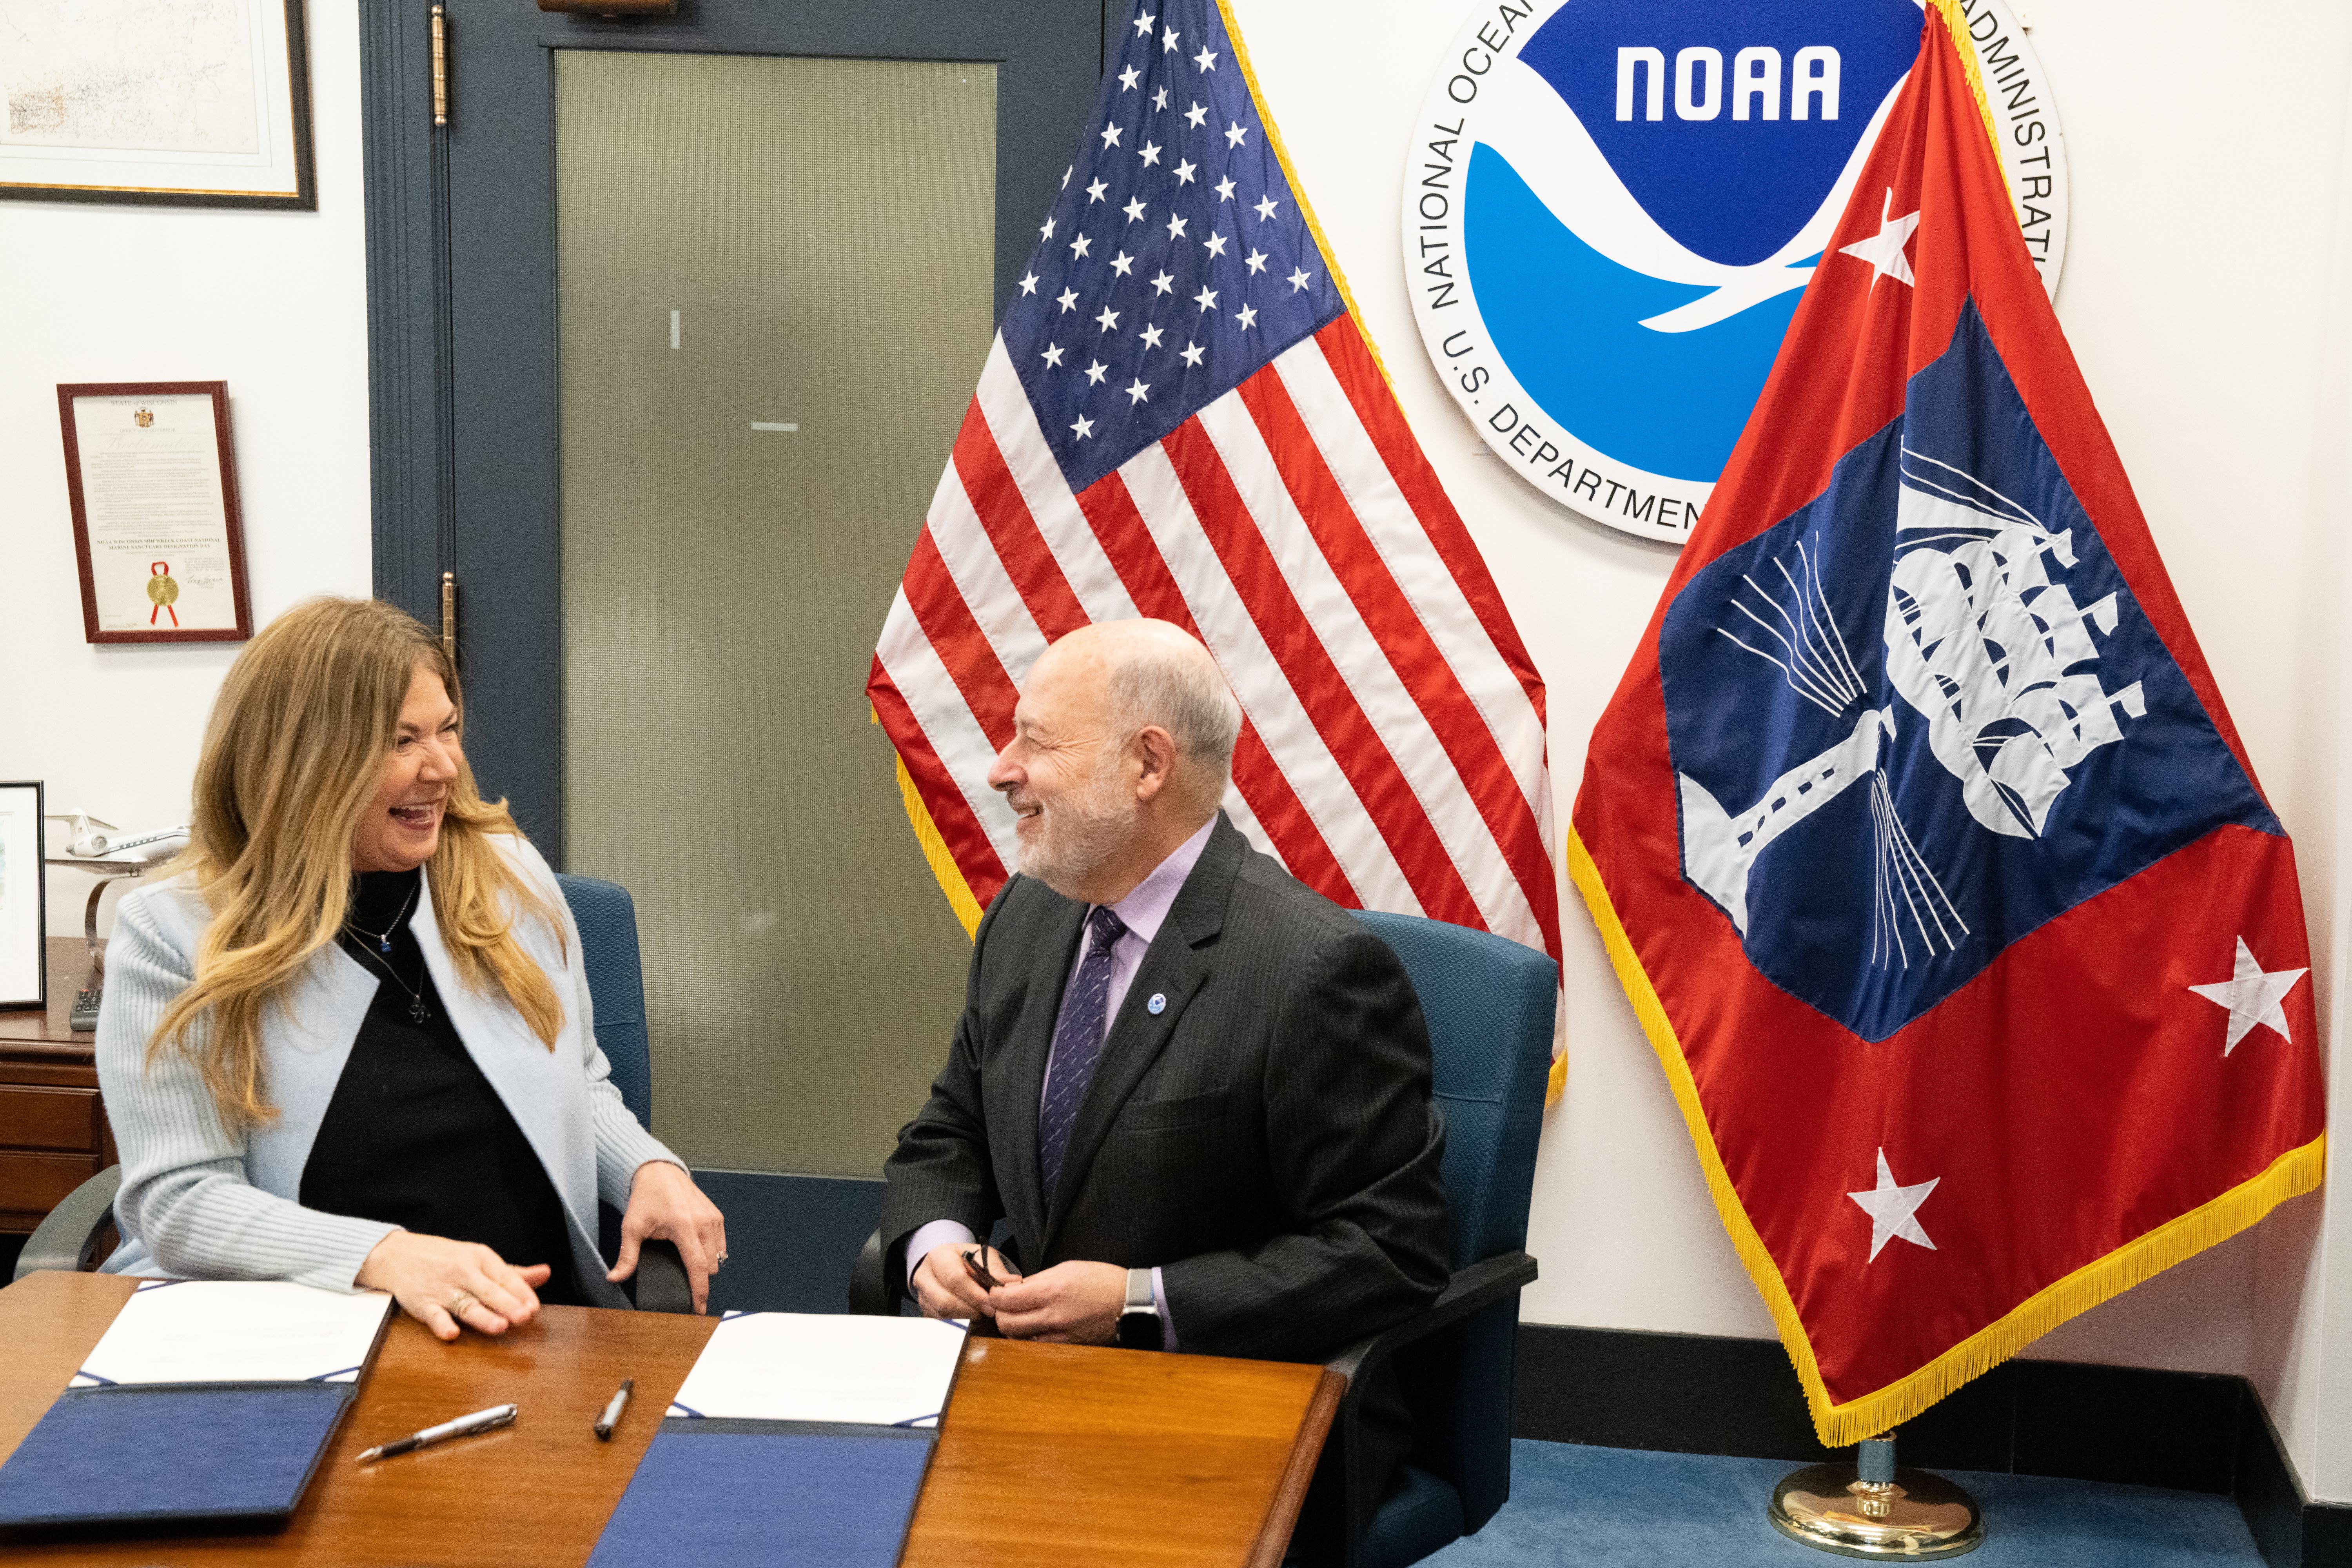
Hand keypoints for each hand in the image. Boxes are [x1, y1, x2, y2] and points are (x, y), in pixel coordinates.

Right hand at [355, 1231, 550, 1341]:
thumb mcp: (479, 1259)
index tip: (534, 1307)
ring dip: (483, 1316)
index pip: (506, 1277)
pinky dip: (442, 1325)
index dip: (522, 1293)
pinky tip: (451, 1333)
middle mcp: (464, 1273)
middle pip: (489, 1291)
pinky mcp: (423, 1303)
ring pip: (466, 1304)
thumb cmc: (445, 1259)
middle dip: (508, 1304)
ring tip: (500, 1326)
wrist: (399, 1255)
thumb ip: (512, 1272)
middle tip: (524, 1317)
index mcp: (481, 1259)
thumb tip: (545, 1273)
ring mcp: (443, 1289)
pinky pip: (433, 1316)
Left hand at [608, 1160, 727, 1313]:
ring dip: (706, 1266)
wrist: (660, 1173)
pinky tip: (697, 1250)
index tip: (699, 1308)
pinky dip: (712, 1253)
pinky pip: (721, 1244)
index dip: (700, 1291)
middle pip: (710, 1266)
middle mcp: (704, 1223)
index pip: (698, 1267)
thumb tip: (615, 1278)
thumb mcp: (632, 1227)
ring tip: (688, 1265)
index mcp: (684, 1227)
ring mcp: (713, 1218)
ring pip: (718, 1257)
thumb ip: (627, 1256)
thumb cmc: (647, 1197)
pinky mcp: (717, 1216)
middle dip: (700, 1279)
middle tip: (685, 1284)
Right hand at [911, 1244, 1020, 1320]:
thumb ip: (995, 1269)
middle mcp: (924, 1277)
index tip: (991, 1306)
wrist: (948, 1264)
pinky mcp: (925, 1312)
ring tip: (981, 1316)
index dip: (974, 1296)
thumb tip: (1011, 1283)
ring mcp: (922, 1296)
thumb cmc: (966, 1260)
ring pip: (941, 1317)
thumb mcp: (982, 1255)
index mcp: (938, 1257)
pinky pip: (941, 1324)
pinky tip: (971, 1321)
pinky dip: (958, 1326)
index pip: (954, 1279)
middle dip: (970, 1312)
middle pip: (944, 1302)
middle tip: (988, 1314)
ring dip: (965, 1321)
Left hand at [991, 1260, 1125, 1344]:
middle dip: (1001, 1313)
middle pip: (1006, 1324)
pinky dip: (1031, 1337)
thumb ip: (1038, 1280)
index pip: (1005, 1300)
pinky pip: (1037, 1346)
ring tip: (1023, 1315)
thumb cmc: (1102, 1281)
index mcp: (1051, 1291)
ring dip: (1015, 1327)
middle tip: (1007, 1305)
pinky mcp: (1067, 1348)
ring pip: (1018, 1339)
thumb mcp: (1067, 1268)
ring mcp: (1060, 1336)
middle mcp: (1053, 1317)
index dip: (995, 1295)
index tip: (998, 1292)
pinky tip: (1039, 1326)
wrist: (1130, 1302)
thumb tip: (1014, 1289)